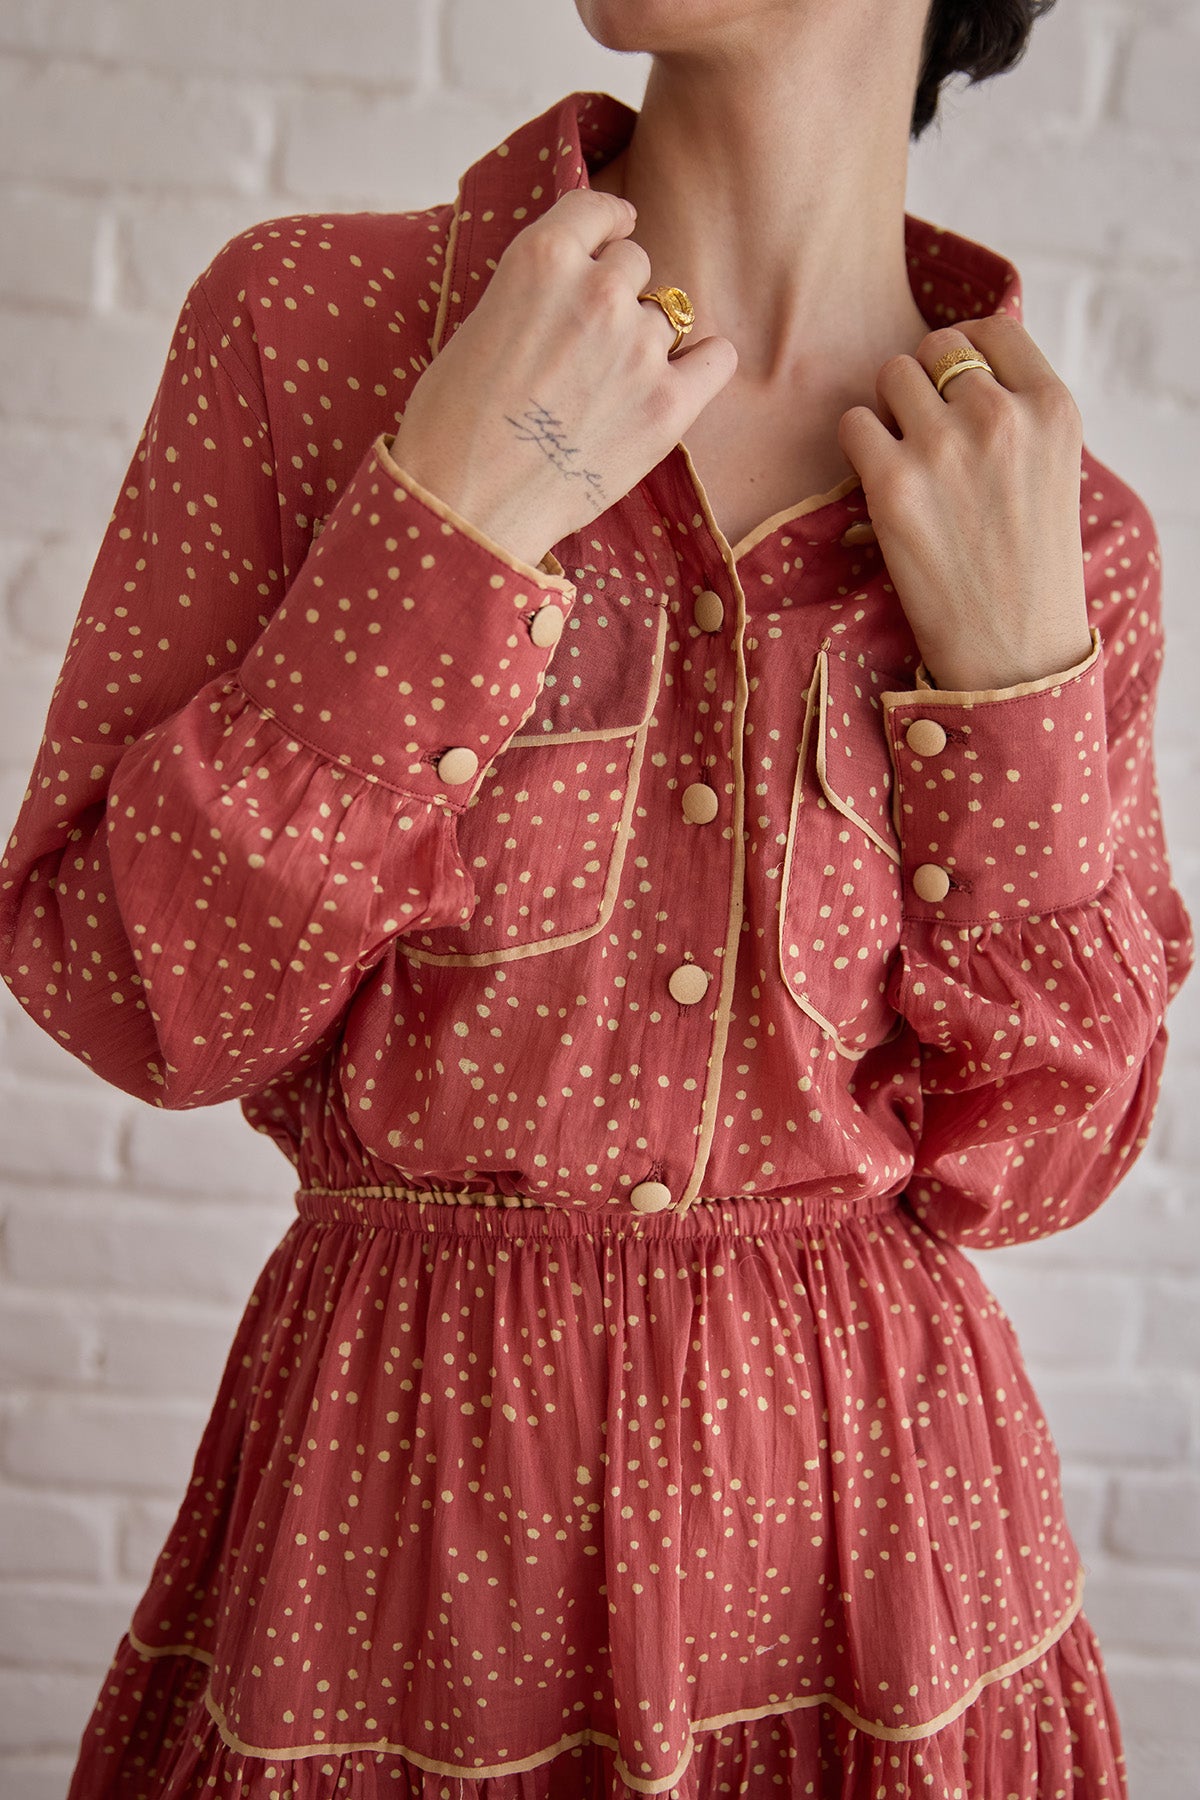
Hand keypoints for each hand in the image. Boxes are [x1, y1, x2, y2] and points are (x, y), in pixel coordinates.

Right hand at [389, 189, 737, 568]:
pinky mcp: (669, 406)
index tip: (617, 230)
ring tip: (611, 386)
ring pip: (669, 316)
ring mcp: (640, 349)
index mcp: (542, 259)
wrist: (466, 504)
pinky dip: (703, 365)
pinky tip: (684, 379)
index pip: (597, 210)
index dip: (609, 222)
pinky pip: (716, 358)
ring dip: (647, 340)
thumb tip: (564, 292)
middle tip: (591, 341)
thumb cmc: (452, 424)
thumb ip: (533, 294)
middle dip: (617, 293)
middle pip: (636, 264)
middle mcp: (599, 292)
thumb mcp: (478, 324)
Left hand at [836, 314, 1092, 690]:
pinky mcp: (892, 484)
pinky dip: (858, 447)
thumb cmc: (1029, 565)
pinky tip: (879, 483)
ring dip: (887, 409)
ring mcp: (944, 447)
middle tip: (926, 439)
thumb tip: (953, 366)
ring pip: (889, 375)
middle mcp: (1000, 416)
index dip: (962, 350)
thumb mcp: (1052, 469)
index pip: (990, 328)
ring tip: (904, 460)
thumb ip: (1016, 411)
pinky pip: (852, 424)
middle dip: (922, 385)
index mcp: (1052, 407)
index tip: (951, 386)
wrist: (1013, 650)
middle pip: (933, 348)